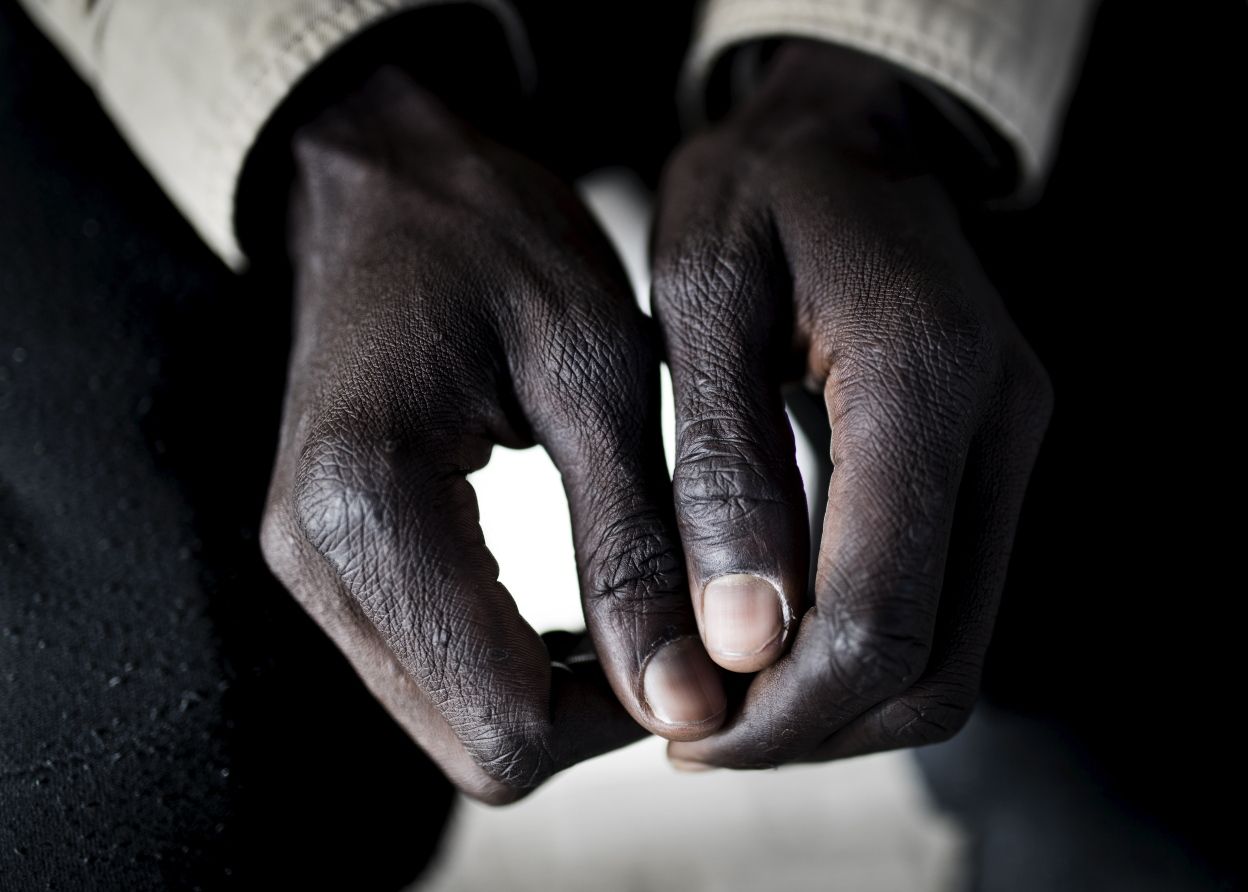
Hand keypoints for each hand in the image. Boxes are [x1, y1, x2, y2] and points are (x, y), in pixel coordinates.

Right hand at [259, 68, 724, 802]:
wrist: (379, 181)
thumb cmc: (493, 241)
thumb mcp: (590, 371)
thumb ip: (631, 546)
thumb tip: (683, 706)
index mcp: (370, 510)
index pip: (508, 727)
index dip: (628, 714)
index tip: (707, 644)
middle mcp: (313, 564)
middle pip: (476, 748)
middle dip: (597, 715)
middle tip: (683, 622)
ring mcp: (309, 570)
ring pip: (456, 724)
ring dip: (561, 695)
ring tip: (642, 600)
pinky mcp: (328, 563)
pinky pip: (434, 674)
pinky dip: (519, 663)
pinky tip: (584, 593)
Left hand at [652, 41, 1051, 767]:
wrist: (847, 131)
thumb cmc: (759, 194)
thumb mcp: (706, 298)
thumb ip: (723, 467)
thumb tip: (741, 640)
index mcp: (927, 380)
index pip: (883, 615)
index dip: (784, 709)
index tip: (688, 731)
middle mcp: (1001, 428)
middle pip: (936, 665)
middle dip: (812, 728)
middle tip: (698, 730)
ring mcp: (1012, 450)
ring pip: (954, 657)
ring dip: (841, 706)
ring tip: (727, 695)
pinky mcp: (994, 466)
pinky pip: (949, 607)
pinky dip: (866, 657)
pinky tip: (778, 641)